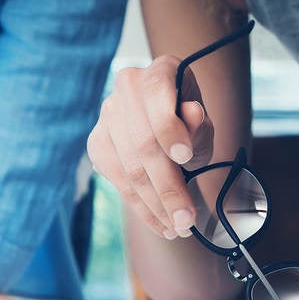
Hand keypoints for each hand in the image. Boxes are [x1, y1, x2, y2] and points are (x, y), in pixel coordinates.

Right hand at [87, 58, 214, 239]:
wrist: (165, 125)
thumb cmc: (189, 123)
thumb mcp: (202, 122)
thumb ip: (199, 124)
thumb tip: (192, 115)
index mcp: (156, 72)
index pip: (156, 95)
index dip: (169, 128)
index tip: (186, 158)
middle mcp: (125, 89)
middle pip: (142, 144)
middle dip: (168, 187)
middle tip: (187, 219)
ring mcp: (106, 117)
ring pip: (129, 169)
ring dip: (155, 205)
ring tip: (177, 228)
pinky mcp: (96, 145)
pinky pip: (118, 182)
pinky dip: (141, 207)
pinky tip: (160, 224)